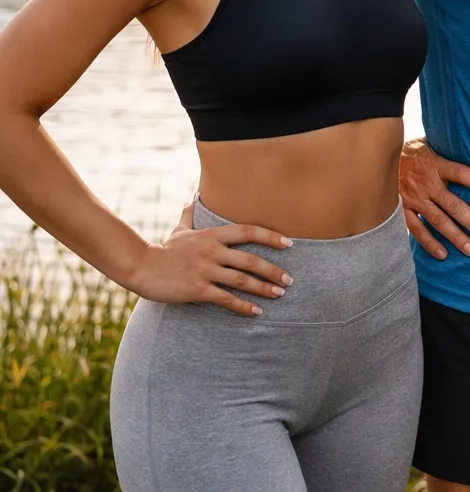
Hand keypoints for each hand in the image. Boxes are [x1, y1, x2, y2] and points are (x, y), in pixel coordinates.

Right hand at [128, 220, 293, 316]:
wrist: (142, 268)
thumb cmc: (165, 250)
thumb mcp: (180, 230)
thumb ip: (191, 214)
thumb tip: (194, 197)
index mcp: (212, 235)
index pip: (249, 231)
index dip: (271, 237)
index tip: (289, 244)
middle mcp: (212, 251)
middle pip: (250, 260)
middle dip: (273, 270)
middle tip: (289, 280)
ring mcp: (205, 270)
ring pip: (241, 280)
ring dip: (263, 288)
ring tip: (279, 294)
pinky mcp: (197, 289)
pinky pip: (225, 298)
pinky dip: (243, 306)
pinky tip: (256, 311)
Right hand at [399, 136, 469, 259]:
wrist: (378, 157)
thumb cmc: (413, 152)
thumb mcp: (431, 145)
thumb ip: (449, 153)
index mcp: (436, 165)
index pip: (462, 173)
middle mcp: (426, 183)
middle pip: (454, 205)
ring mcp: (414, 198)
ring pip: (438, 221)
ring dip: (456, 237)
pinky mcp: (402, 210)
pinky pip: (417, 229)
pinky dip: (430, 243)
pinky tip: (444, 254)